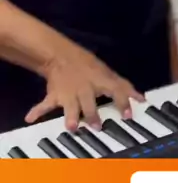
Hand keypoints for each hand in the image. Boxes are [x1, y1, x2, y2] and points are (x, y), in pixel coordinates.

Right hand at [25, 45, 144, 131]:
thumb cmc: (89, 67)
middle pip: (90, 102)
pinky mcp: (55, 95)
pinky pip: (45, 104)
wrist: (61, 55)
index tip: (129, 115)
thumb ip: (124, 87)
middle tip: (97, 126)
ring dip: (70, 115)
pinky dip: (36, 111)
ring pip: (70, 105)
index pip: (115, 90)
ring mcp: (69, 93)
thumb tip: (142, 99)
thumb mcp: (108, 73)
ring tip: (71, 126)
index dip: (123, 102)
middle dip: (93, 114)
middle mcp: (86, 88)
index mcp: (100, 81)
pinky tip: (29, 118)